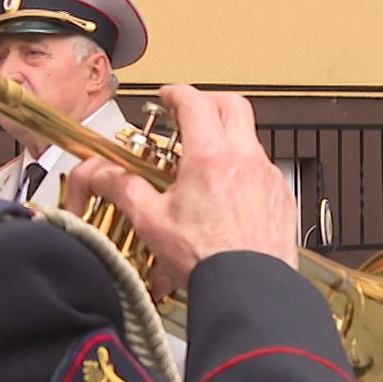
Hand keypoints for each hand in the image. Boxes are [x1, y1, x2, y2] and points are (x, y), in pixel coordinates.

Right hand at [65, 85, 296, 293]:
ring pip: (250, 138)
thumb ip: (124, 189)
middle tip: (190, 115)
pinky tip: (228, 196)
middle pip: (232, 105)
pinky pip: (263, 170)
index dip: (175, 94)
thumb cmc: (208, 260)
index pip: (193, 101)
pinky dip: (245, 171)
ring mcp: (267, 176)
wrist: (249, 287)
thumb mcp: (152, 221)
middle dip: (208, 103)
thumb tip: (101, 174)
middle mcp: (244, 158)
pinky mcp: (281, 197)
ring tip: (205, 163)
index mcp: (210, 156)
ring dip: (228, 139)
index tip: (167, 98)